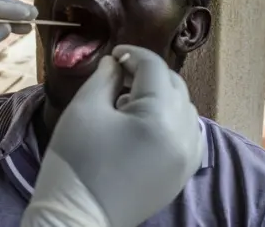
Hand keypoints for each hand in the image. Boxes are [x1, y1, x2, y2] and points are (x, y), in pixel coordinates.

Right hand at [21, 45, 201, 226]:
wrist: (77, 216)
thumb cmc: (75, 161)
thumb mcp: (85, 108)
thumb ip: (104, 77)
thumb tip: (116, 62)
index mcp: (159, 118)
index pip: (154, 68)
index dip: (133, 54)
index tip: (113, 55)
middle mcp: (184, 136)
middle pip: (174, 85)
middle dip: (148, 74)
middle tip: (119, 74)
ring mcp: (188, 158)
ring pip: (185, 108)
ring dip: (162, 95)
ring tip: (129, 101)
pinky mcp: (183, 173)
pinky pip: (188, 133)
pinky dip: (172, 119)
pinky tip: (146, 123)